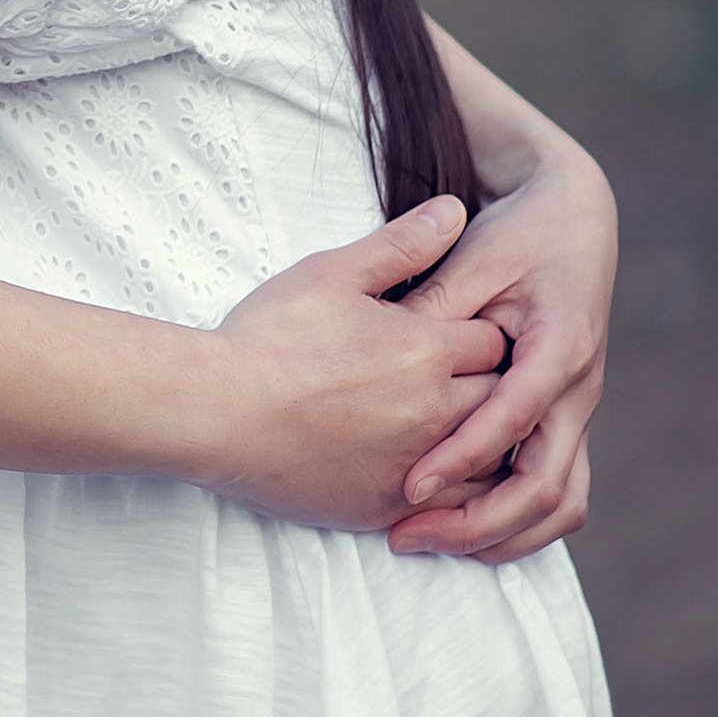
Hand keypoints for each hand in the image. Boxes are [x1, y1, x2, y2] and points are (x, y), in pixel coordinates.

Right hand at [209, 198, 510, 530]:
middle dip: (486, 384)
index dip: (478, 332)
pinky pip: (448, 507)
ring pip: (484, 459)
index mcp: (426, 350)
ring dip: (476, 439)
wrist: (218, 411)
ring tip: (449, 421)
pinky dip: (449, 487)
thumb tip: (455, 209)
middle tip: (458, 374)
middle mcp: (433, 412)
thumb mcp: (333, 273)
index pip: (494, 340)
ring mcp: (413, 466)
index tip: (456, 331)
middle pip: (499, 398)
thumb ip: (402, 244)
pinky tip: (429, 468)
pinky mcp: (386, 507)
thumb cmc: (270, 336)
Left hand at [387, 149, 615, 562]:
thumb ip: (437, 305)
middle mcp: (579, 390)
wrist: (573, 219)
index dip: (463, 458)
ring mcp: (577, 412)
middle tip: (406, 535)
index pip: (515, 420)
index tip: (410, 486)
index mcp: (561, 345)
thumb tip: (389, 350)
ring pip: (560, 504)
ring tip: (426, 539)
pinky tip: (456, 523)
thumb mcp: (474, 255)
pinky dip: (513, 520)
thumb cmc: (518, 234)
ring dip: (500, 536)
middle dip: (478, 524)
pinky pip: (554, 490)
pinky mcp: (565, 422)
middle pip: (545, 487)